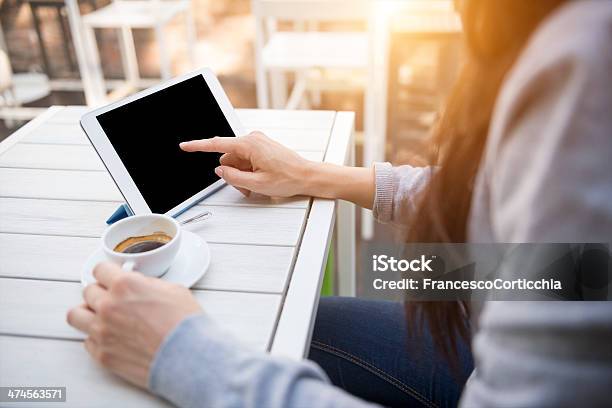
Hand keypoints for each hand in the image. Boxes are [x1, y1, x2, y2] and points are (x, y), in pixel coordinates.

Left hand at [67, 262, 201, 387]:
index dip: (108, 273)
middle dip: (102, 293)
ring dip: (88, 313)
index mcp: (125, 285)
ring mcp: (102, 331)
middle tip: (115, 299)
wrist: (187, 357)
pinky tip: (113, 338)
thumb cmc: (185, 324)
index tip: (111, 277)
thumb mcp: (174, 290)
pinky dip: (97, 338)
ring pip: (76, 315)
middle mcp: (108, 306)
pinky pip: (87, 341)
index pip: (100, 269)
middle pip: (88, 291)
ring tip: (102, 317)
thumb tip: (140, 285)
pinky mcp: (102, 355)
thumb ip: (148, 284)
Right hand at [180, 132, 313, 196]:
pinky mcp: (262, 147)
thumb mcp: (257, 184)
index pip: (217, 144)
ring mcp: (258, 142)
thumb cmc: (289, 178)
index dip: (198, 146)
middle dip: (232, 174)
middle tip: (246, 188)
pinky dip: (248, 171)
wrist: (307, 176)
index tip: (185, 146)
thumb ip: (233, 177)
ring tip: (255, 186)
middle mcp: (253, 139)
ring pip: (236, 161)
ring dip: (241, 175)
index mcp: (249, 144)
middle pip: (228, 158)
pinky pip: (246, 160)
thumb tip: (220, 171)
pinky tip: (258, 180)